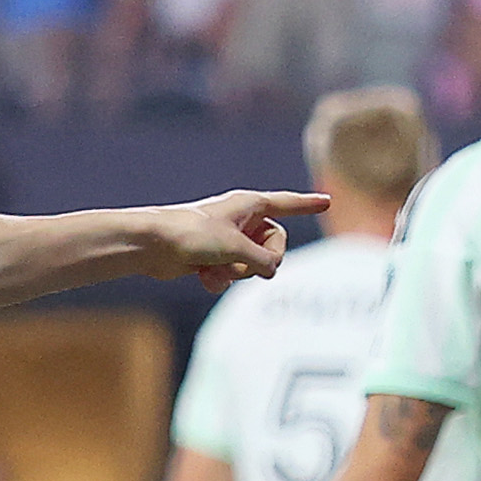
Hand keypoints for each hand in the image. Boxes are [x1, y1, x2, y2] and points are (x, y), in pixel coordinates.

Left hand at [154, 192, 329, 292]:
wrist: (152, 246)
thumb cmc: (192, 235)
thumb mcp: (236, 246)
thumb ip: (262, 260)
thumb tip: (271, 272)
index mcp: (249, 205)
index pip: (286, 204)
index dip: (307, 205)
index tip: (328, 201)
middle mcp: (241, 220)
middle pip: (275, 245)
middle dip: (262, 260)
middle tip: (248, 265)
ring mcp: (228, 240)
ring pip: (252, 264)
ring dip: (237, 272)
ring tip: (215, 268)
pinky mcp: (212, 258)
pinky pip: (232, 274)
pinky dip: (221, 279)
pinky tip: (204, 278)